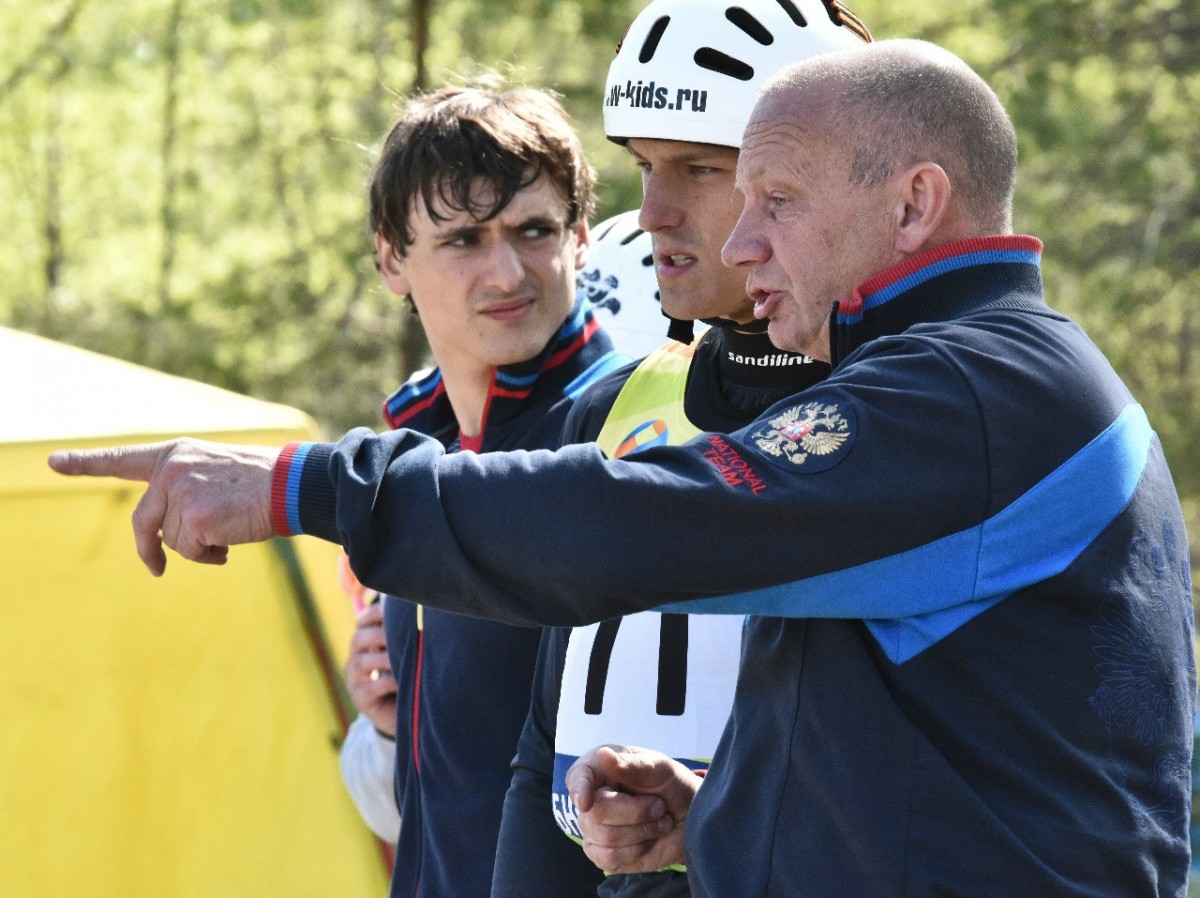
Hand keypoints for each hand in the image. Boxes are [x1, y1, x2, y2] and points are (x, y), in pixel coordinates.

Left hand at [48, 438, 277, 575]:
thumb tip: (161, 540)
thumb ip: (182, 491)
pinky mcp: (196, 518)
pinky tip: (231, 541)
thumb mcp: (213, 473)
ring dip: (199, 547)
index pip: (123, 459)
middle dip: (151, 550)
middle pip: (144, 522)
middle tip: (158, 570)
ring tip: (229, 531)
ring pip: (172, 541)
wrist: (291, 484)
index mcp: (175, 454)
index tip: (54, 463)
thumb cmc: (260, 483)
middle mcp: (172, 470)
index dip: (86, 463)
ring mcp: (182, 492)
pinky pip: (190, 552)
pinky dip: (210, 555)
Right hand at [344, 600, 396, 734]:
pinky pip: (369, 689)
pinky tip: (399, 680)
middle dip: (378, 634)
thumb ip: (405, 633)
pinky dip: (385, 683)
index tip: (394, 607)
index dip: (376, 613)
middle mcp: (355, 658)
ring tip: (401, 656)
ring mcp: (355, 680)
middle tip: (399, 632)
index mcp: (365, 642)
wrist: (402, 712)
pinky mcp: (361, 700)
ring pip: (361, 663)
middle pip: (357, 639)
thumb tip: (421, 607)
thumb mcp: (403, 652)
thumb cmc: (405, 674)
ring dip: (382, 658)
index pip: (363, 621)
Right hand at [566, 744, 699, 873]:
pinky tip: (647, 839)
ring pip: (606, 838)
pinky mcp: (602, 854)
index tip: (586, 802)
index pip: (578, 778)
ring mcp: (593, 828)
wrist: (690, 818)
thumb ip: (632, 766)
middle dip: (637, 812)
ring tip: (659, 820)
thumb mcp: (660, 769)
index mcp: (599, 768)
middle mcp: (591, 798)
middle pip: (596, 812)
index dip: (580, 789)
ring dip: (643, 831)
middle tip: (660, 805)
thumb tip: (603, 755)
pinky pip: (609, 858)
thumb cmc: (672, 785)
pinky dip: (637, 850)